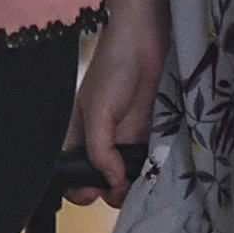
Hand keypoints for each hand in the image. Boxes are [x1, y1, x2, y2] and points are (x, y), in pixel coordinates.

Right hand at [67, 16, 165, 202]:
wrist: (146, 38)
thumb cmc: (113, 67)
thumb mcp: (97, 110)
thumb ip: (99, 148)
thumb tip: (110, 180)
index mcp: (82, 135)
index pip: (74, 171)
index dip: (81, 187)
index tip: (94, 193)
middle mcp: (105, 140)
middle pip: (104, 180)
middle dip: (112, 191)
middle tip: (124, 190)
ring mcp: (130, 137)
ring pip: (130, 174)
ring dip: (135, 184)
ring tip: (143, 183)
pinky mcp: (154, 131)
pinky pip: (153, 159)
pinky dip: (155, 169)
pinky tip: (159, 172)